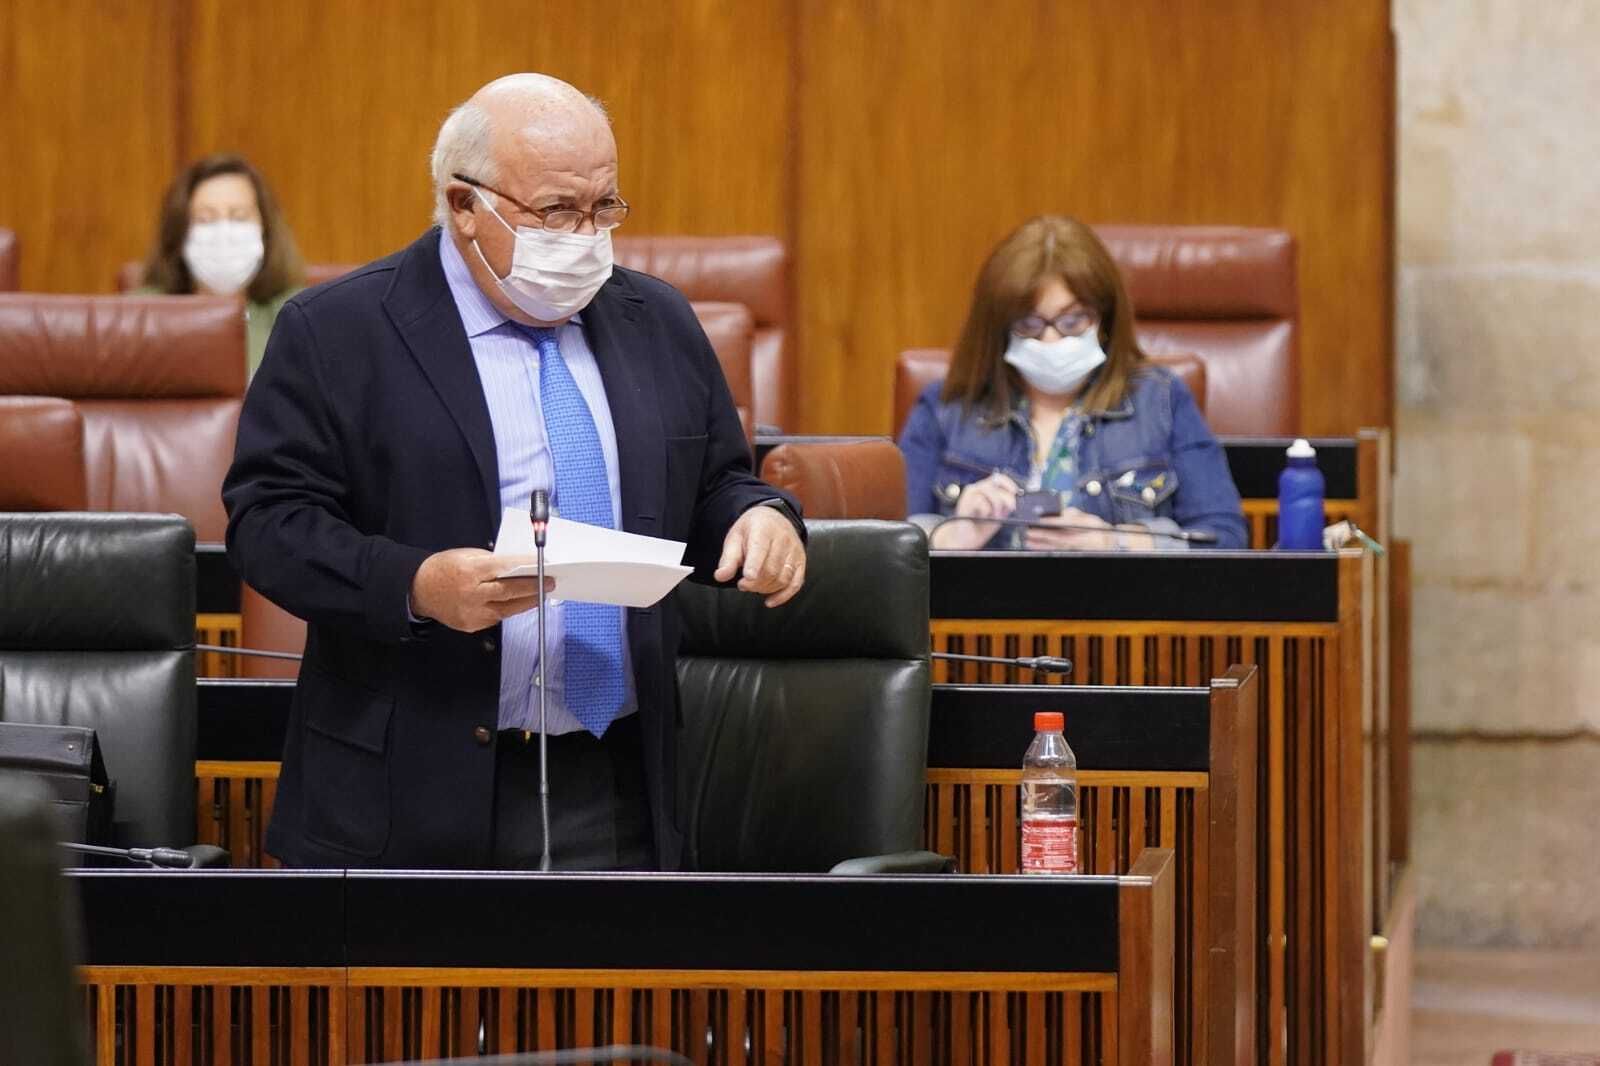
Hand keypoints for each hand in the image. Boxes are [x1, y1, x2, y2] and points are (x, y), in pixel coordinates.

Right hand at [409, 548, 555, 632]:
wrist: (419, 590)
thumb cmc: (443, 569)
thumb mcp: (466, 555)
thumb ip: (491, 561)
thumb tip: (517, 566)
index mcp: (470, 572)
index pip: (504, 569)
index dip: (525, 568)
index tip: (543, 566)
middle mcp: (471, 594)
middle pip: (509, 592)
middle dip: (533, 587)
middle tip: (550, 582)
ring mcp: (471, 613)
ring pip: (507, 609)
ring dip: (527, 602)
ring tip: (541, 594)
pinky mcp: (471, 625)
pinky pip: (496, 618)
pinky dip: (509, 610)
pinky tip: (519, 603)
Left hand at [714, 505, 806, 606]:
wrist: (773, 519)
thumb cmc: (751, 530)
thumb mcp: (735, 538)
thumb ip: (728, 559)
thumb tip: (720, 576)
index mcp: (763, 529)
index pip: (760, 549)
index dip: (754, 565)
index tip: (747, 577)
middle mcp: (783, 539)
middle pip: (771, 569)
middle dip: (754, 583)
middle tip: (742, 584)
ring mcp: (795, 551)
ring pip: (782, 578)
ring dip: (765, 589)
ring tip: (753, 585)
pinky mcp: (801, 562)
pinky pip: (795, 583)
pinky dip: (783, 596)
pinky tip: (770, 601)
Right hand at [930, 472, 1021, 549]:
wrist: (968, 539)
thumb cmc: (982, 526)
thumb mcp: (999, 514)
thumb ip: (1006, 504)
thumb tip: (1014, 496)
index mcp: (986, 491)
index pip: (999, 479)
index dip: (1008, 483)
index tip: (1015, 492)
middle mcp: (978, 489)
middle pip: (996, 482)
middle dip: (1005, 497)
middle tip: (1007, 510)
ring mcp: (970, 494)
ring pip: (989, 490)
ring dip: (995, 505)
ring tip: (993, 516)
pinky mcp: (964, 501)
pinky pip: (980, 501)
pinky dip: (985, 511)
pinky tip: (982, 517)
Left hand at [1023, 509, 1156, 550]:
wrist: (1110, 544)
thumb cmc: (1098, 529)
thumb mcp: (1089, 518)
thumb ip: (1074, 514)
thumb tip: (1060, 511)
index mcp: (1085, 527)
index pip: (1066, 523)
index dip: (1052, 521)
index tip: (1039, 520)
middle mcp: (1080, 538)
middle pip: (1058, 536)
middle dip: (1042, 534)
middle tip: (1029, 531)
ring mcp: (1076, 547)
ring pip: (1056, 546)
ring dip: (1041, 544)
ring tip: (1029, 540)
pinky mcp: (1072, 552)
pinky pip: (1058, 550)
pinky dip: (1047, 549)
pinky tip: (1038, 547)